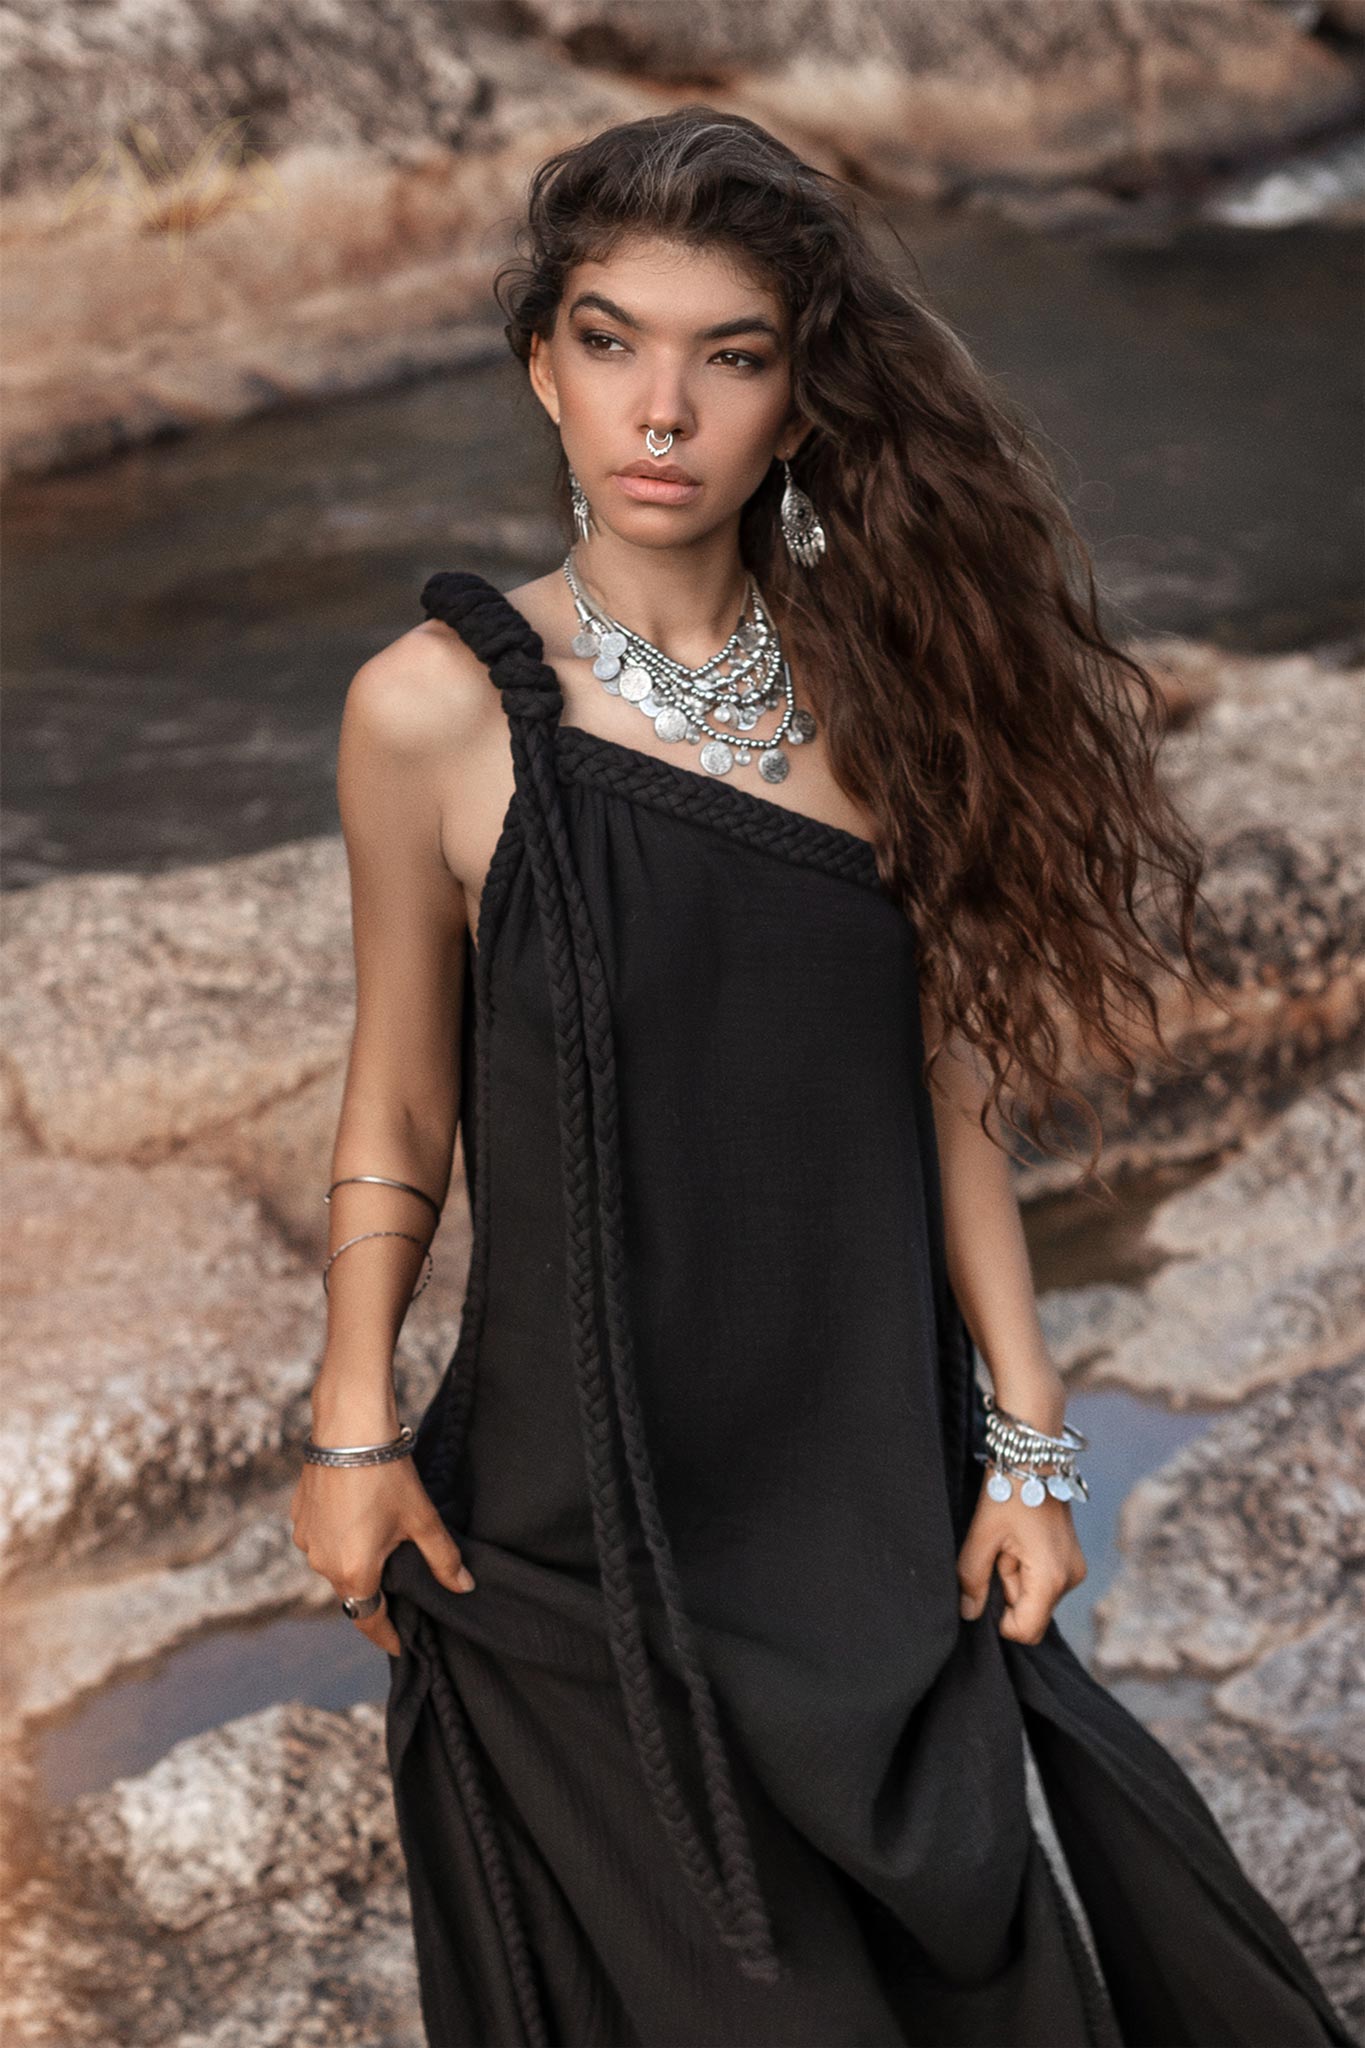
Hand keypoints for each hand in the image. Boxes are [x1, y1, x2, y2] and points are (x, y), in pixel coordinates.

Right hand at [289, 1454, 473, 1655]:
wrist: (349, 1428)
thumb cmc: (388, 1475)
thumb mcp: (422, 1519)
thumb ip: (444, 1560)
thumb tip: (464, 1588)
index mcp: (354, 1574)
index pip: (370, 1621)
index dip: (388, 1636)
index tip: (401, 1646)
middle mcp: (323, 1565)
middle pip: (354, 1592)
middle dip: (376, 1593)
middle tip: (401, 1588)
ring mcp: (307, 1541)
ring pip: (335, 1565)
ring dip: (356, 1562)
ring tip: (381, 1544)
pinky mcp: (299, 1518)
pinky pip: (321, 1541)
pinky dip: (339, 1538)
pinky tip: (358, 1518)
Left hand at [956, 1478, 1086, 1643]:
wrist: (1031, 1457)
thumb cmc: (1007, 1492)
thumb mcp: (981, 1537)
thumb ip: (972, 1580)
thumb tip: (968, 1613)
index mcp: (1051, 1579)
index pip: (1025, 1631)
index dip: (999, 1620)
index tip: (987, 1583)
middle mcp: (1070, 1579)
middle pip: (1029, 1614)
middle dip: (1006, 1592)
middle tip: (998, 1553)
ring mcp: (1074, 1569)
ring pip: (1034, 1597)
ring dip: (1014, 1578)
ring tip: (1008, 1543)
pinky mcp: (1070, 1560)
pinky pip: (1042, 1582)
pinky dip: (1024, 1569)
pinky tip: (1018, 1542)